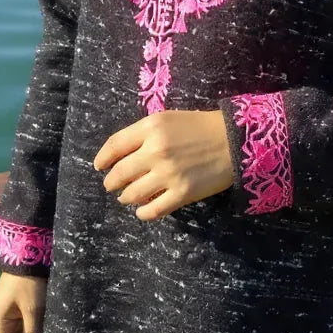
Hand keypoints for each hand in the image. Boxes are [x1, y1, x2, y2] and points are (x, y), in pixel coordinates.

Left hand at [93, 109, 232, 220]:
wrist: (233, 140)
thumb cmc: (198, 127)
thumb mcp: (167, 119)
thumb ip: (143, 133)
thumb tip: (119, 155)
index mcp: (151, 128)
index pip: (114, 145)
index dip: (102, 158)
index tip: (99, 166)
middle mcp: (156, 151)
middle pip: (119, 173)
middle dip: (111, 182)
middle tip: (111, 185)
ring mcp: (168, 174)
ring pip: (132, 194)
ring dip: (125, 198)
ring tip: (127, 197)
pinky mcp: (182, 194)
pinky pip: (152, 211)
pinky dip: (143, 213)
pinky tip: (142, 211)